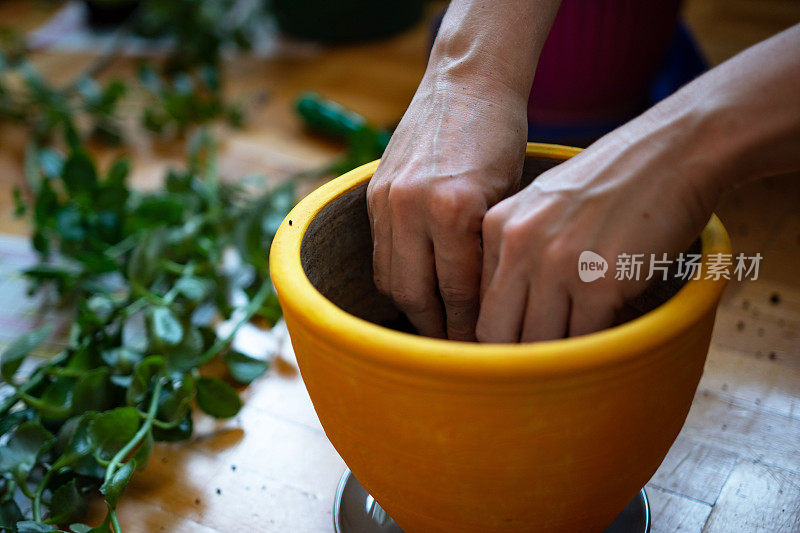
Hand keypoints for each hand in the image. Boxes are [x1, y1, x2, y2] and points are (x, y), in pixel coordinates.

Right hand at [367, 74, 528, 339]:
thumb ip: (488, 251)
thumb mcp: (508, 198)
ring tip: (435, 330)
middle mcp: (412, 206)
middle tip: (456, 354)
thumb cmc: (503, 137)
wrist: (467, 83)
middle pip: (415, 295)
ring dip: (412, 310)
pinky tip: (416, 290)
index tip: (480, 353)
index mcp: (454, 208)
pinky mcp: (374, 194)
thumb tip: (485, 310)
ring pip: (390, 279)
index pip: (458, 292)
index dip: (469, 329)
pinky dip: (397, 278)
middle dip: (437, 331)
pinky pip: (379, 254)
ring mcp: (387, 199)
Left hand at [477, 115, 720, 342]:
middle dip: (517, 358)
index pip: (479, 305)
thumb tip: (510, 315)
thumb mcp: (543, 206)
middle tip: (543, 368)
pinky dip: (594, 349)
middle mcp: (518, 245)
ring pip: (539, 343)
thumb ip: (517, 251)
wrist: (674, 153)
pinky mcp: (599, 282)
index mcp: (497, 226)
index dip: (498, 336)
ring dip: (560, 356)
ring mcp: (557, 264)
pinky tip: (607, 335)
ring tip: (579, 353)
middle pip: (497, 332)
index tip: (516, 351)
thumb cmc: (612, 184)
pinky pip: (584, 341)